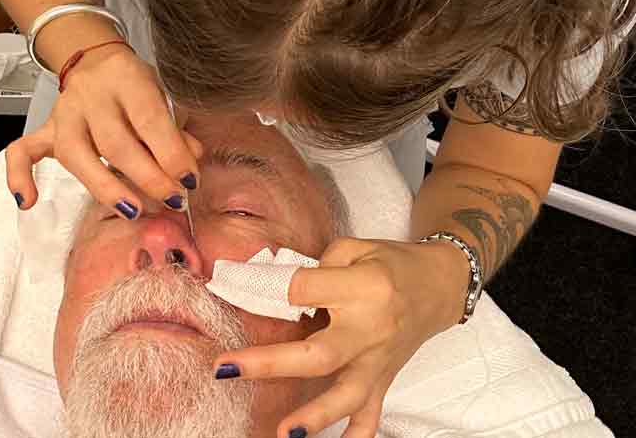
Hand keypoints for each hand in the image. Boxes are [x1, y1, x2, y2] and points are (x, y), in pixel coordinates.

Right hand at [6, 46, 202, 216]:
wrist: (93, 57)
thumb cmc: (133, 83)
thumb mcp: (161, 93)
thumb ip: (175, 129)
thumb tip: (189, 165)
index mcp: (126, 78)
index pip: (149, 119)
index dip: (172, 154)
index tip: (189, 180)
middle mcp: (91, 94)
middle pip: (115, 143)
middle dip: (148, 177)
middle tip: (172, 200)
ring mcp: (64, 113)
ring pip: (76, 154)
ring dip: (106, 188)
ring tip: (133, 212)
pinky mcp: (46, 128)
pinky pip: (22, 151)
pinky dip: (20, 176)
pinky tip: (28, 202)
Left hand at [214, 237, 469, 437]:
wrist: (439, 285)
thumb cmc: (391, 262)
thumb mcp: (354, 247)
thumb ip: (315, 268)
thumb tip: (275, 290)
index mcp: (364, 287)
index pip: (304, 290)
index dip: (271, 288)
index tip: (244, 287)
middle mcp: (371, 328)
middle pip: (318, 353)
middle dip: (269, 363)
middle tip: (226, 368)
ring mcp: (379, 360)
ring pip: (346, 395)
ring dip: (314, 416)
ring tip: (283, 433)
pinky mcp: (384, 378)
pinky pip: (372, 414)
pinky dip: (355, 436)